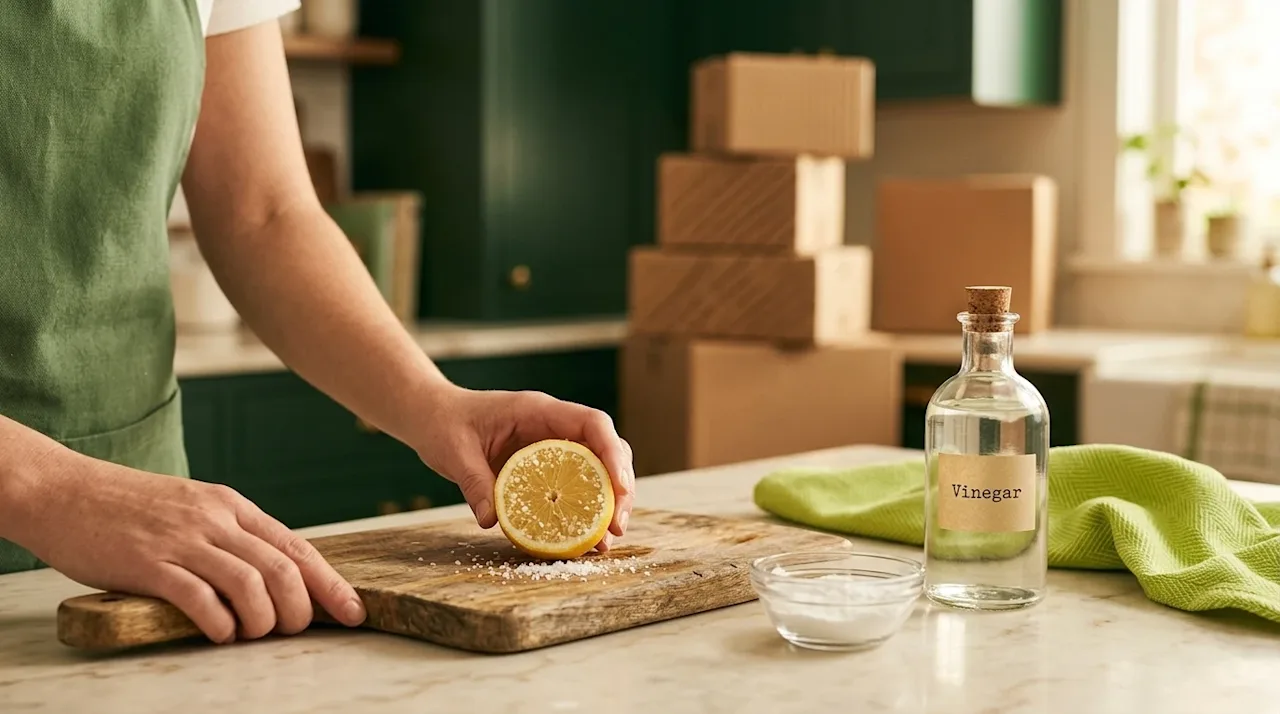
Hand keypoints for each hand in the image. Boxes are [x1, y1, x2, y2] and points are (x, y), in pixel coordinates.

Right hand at [14, 452, 366, 643]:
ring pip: (250, 583)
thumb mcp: (193, 508)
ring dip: (263, 620)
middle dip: (301, 608)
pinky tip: (220, 633)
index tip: (355, 610)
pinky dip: (220, 622)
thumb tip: (272, 573)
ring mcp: (183, 540)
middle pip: (283, 568)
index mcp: (232, 506)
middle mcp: (215, 519)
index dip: (330, 583)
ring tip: (254, 634)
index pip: (296, 547)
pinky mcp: (149, 563)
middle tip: (294, 631)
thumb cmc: (130, 507)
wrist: (64, 490)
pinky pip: (200, 597)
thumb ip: (230, 535)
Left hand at [412, 385, 634, 551]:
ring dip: (607, 505)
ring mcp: (552, 445)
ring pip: (597, 470)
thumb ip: (474, 482)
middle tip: (616, 529)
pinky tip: (583, 540)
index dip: (612, 455)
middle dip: (619, 489)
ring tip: (605, 543)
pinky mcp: (545, 466)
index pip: (592, 424)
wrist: (433, 417)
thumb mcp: (455, 452)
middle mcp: (554, 426)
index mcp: (539, 411)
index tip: (621, 489)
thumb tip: (492, 520)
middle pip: (606, 450)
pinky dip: (583, 511)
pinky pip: (574, 485)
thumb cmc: (445, 424)